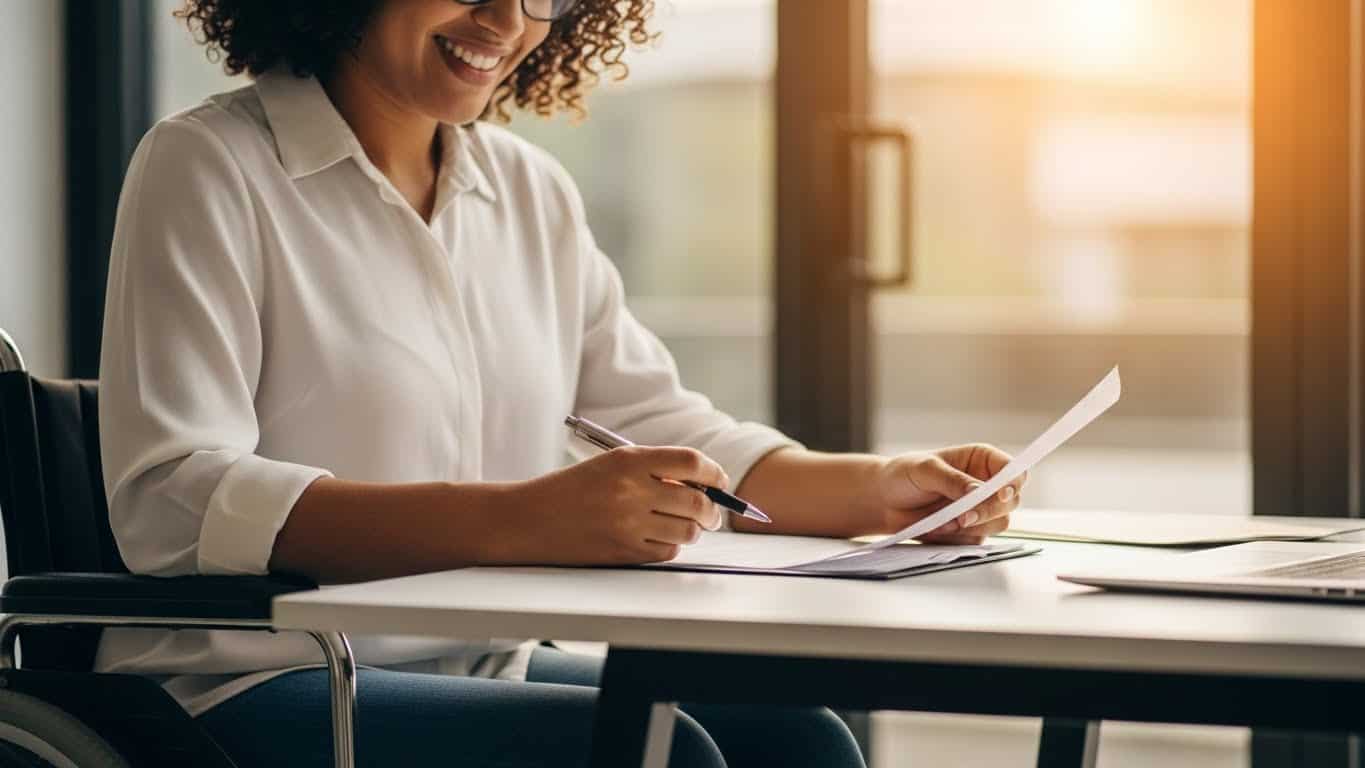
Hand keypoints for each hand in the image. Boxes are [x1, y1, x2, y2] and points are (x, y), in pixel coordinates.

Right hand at [505, 446, 728, 564]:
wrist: (527, 519)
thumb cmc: (570, 490)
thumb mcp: (610, 465)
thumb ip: (654, 470)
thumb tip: (703, 485)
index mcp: (628, 460)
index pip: (692, 462)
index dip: (714, 473)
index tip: (718, 481)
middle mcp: (631, 490)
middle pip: (697, 500)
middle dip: (712, 508)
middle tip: (711, 511)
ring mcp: (627, 524)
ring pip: (687, 531)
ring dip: (693, 529)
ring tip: (683, 525)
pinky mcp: (623, 552)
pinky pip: (667, 552)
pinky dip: (671, 546)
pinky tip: (659, 538)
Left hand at [868, 444, 1024, 544]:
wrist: (885, 502)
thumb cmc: (903, 475)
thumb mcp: (925, 470)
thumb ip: (953, 480)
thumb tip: (977, 493)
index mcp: (981, 460)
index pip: (1013, 470)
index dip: (1013, 482)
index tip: (1002, 493)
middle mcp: (986, 485)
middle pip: (1011, 501)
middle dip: (989, 511)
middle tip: (964, 517)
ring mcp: (981, 510)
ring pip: (998, 523)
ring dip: (971, 526)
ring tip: (941, 521)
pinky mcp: (970, 531)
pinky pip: (977, 540)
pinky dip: (957, 538)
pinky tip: (937, 529)